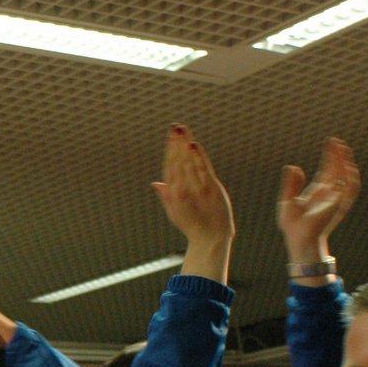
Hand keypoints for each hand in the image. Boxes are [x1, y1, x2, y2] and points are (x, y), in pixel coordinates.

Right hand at [152, 124, 233, 249]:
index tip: (171, 137)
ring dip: (185, 145)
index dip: (170, 150)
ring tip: (182, 131)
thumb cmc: (193, 226)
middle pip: (178, 161)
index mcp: (173, 193)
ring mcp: (196, 189)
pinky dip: (198, 157)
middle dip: (176, 143)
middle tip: (175, 127)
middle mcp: (182, 189)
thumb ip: (166, 195)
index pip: (170, 166)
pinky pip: (203, 170)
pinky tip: (194, 145)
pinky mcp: (211, 189)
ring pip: (189, 163)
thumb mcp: (175, 212)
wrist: (210, 239)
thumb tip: (156, 183)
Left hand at [277, 137, 358, 261]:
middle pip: (338, 170)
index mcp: (318, 192)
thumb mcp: (287, 199)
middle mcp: (329, 194)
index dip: (330, 156)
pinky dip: (352, 178)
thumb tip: (293, 166)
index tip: (330, 143)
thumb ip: (291, 183)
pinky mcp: (339, 205)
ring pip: (346, 177)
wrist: (298, 238)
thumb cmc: (292, 224)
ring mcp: (336, 199)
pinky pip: (350, 190)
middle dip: (339, 156)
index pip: (327, 170)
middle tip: (336, 141)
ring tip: (342, 149)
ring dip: (346, 163)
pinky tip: (348, 166)